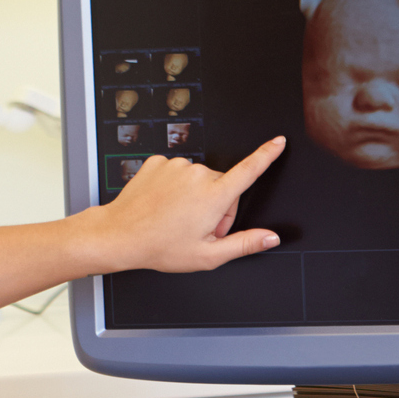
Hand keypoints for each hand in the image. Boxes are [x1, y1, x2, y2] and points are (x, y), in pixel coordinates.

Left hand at [74, 137, 286, 273]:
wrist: (120, 235)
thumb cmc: (160, 247)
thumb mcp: (208, 255)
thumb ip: (245, 244)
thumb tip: (271, 238)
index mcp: (213, 197)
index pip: (249, 170)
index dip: (267, 154)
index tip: (279, 142)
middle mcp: (197, 175)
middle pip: (222, 185)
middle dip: (217, 205)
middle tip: (197, 228)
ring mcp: (176, 166)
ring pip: (198, 179)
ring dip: (194, 197)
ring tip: (176, 218)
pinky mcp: (159, 162)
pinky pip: (177, 172)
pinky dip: (174, 188)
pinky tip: (164, 205)